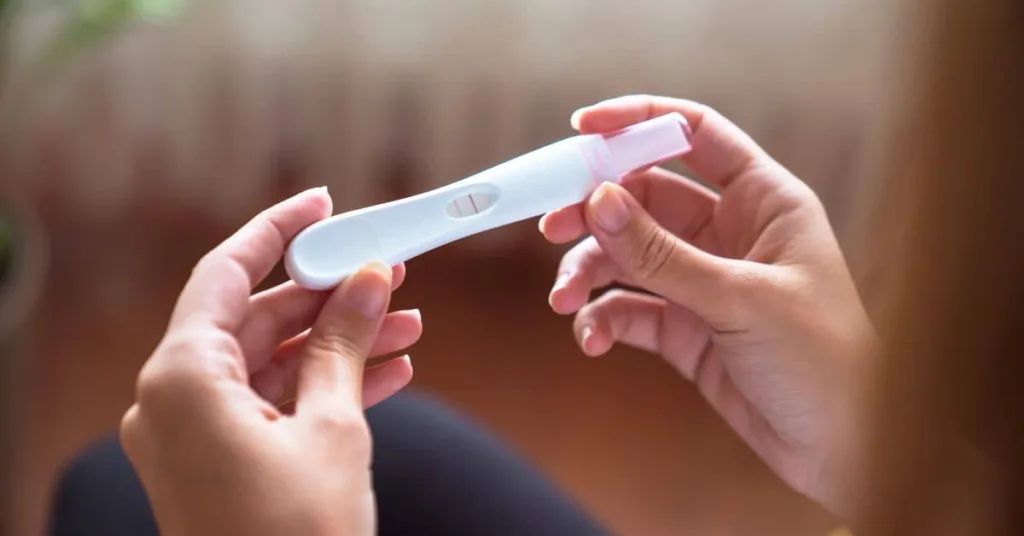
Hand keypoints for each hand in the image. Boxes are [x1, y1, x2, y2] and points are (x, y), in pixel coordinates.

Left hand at [119, 188, 421, 535]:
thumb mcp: (333, 428)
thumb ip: (345, 343)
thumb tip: (369, 278)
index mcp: (183, 379)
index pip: (227, 273)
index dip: (278, 231)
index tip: (324, 203)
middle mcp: (174, 400)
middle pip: (255, 318)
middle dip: (329, 296)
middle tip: (390, 272)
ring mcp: (193, 434)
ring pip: (271, 361)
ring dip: (339, 343)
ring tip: (408, 323)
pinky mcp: (217, 461)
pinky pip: (272, 403)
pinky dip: (324, 384)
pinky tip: (388, 370)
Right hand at [540, 95, 876, 515]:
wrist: (843, 448)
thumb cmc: (823, 361)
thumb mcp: (740, 300)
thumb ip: (663, 254)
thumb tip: (599, 201)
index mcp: (763, 201)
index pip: (695, 134)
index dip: (639, 121)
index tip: (582, 129)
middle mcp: (730, 232)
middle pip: (645, 197)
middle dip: (595, 210)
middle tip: (551, 227)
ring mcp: (704, 281)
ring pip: (627, 256)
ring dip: (589, 271)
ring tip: (565, 300)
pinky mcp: (686, 329)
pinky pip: (629, 309)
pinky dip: (603, 319)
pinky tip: (592, 339)